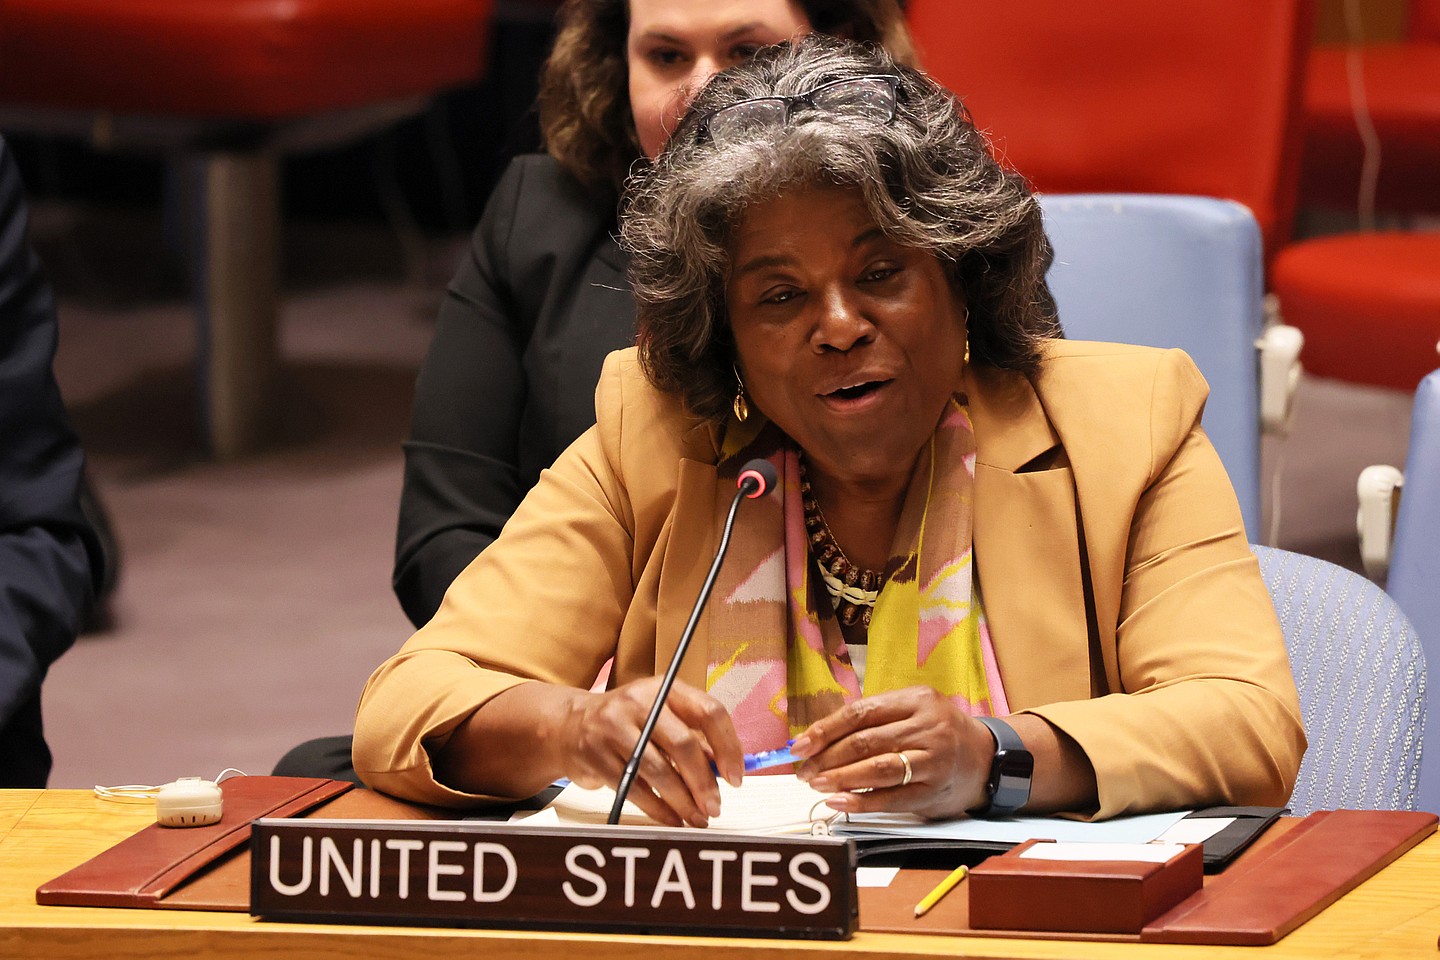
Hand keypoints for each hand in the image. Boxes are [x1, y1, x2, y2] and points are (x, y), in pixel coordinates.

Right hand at [555, 677, 744, 827]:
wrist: (569, 725)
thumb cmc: (627, 723)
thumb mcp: (661, 717)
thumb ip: (694, 737)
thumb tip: (725, 769)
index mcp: (665, 688)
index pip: (708, 711)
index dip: (728, 746)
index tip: (736, 777)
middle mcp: (640, 702)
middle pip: (684, 744)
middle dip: (704, 782)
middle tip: (715, 806)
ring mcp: (614, 727)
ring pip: (659, 771)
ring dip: (683, 801)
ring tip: (698, 818)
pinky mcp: (596, 754)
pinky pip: (635, 789)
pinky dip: (658, 809)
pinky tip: (672, 819)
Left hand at [790, 687, 995, 818]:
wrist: (986, 758)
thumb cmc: (937, 733)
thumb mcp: (912, 711)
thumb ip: (873, 720)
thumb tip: (818, 739)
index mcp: (916, 700)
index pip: (861, 712)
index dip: (825, 729)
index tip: (800, 745)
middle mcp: (927, 727)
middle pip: (865, 741)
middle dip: (827, 757)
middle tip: (804, 770)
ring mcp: (933, 759)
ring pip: (877, 768)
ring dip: (840, 778)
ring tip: (816, 784)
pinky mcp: (934, 790)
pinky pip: (891, 798)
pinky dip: (861, 801)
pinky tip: (839, 802)